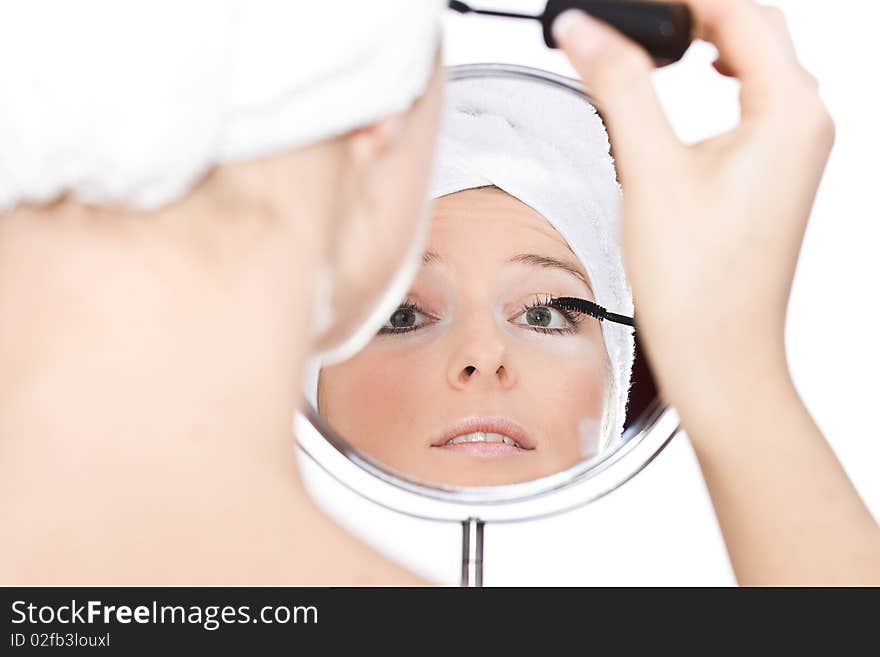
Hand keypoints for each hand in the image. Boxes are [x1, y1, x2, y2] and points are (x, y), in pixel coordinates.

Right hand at [553, 0, 834, 412]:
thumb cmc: (698, 285)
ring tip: (659, 40)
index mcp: (790, 112)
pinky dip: (721, 79)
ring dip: (711, 43)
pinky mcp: (774, 177)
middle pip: (756, 30)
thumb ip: (619, 85)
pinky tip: (691, 89)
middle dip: (696, 13)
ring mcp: (794, 153)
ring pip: (759, 64)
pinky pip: (756, 102)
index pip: (740, 12)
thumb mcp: (650, 170)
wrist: (720, 356)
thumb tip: (585, 29)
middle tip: (638, 17)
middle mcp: (804, 126)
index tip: (629, 4)